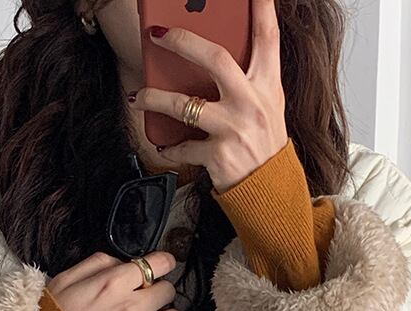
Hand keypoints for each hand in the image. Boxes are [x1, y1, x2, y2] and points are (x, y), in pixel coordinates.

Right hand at [45, 250, 180, 310]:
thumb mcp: (65, 281)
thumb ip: (96, 264)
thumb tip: (121, 262)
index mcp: (111, 284)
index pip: (155, 265)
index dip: (164, 262)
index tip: (165, 264)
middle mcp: (130, 308)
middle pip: (168, 291)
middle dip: (160, 290)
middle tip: (149, 295)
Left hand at [132, 0, 287, 192]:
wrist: (270, 192)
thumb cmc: (263, 144)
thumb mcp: (267, 108)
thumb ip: (247, 80)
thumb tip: (209, 54)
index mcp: (268, 87)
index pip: (268, 38)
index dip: (262, 8)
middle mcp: (252, 104)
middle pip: (215, 59)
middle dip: (183, 41)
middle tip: (158, 34)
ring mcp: (234, 130)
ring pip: (184, 104)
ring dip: (155, 98)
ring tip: (140, 96)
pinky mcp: (218, 155)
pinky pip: (184, 145)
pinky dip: (171, 145)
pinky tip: (164, 143)